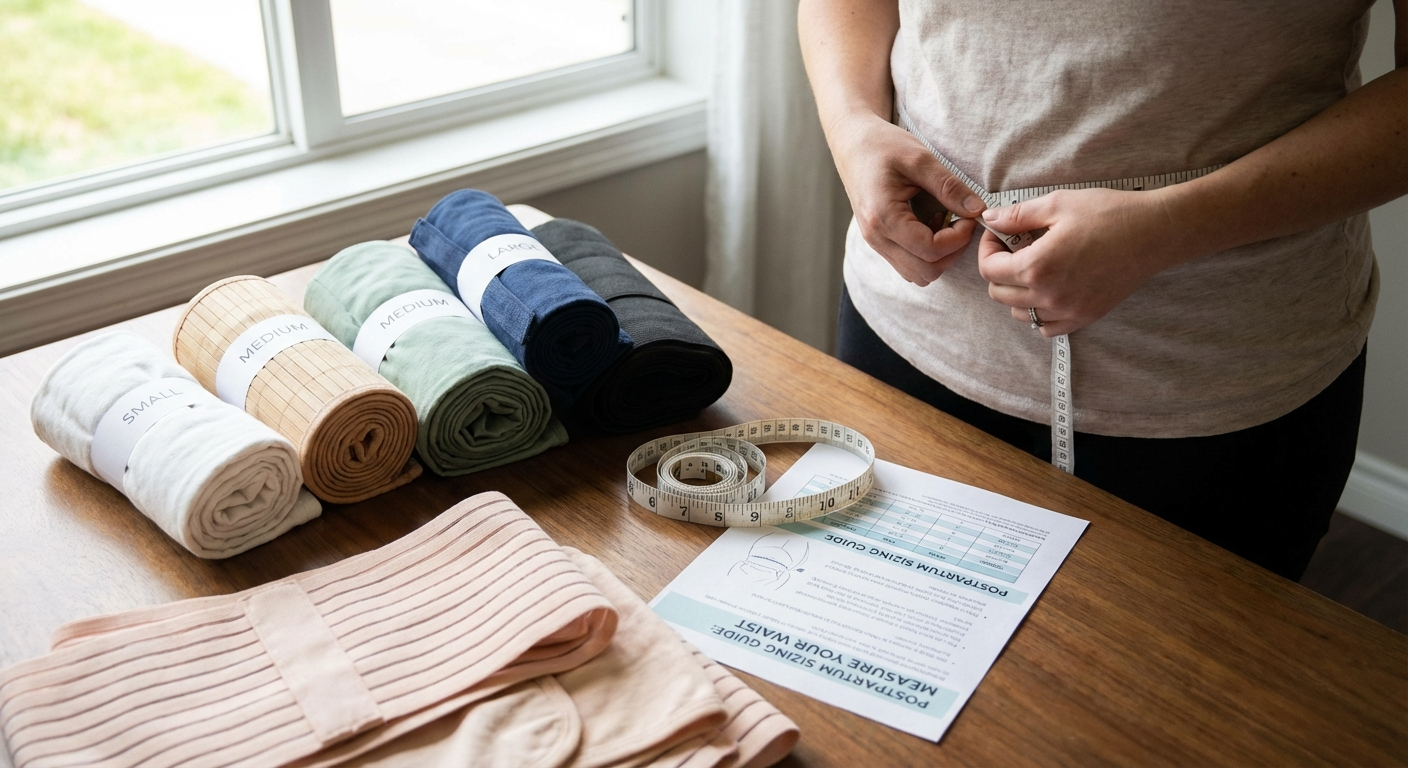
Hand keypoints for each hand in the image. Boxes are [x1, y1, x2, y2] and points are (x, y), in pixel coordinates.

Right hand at [829, 110, 984, 285]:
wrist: (852, 143)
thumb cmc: (881, 146)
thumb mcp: (920, 158)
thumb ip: (949, 186)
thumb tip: (977, 210)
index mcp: (884, 217)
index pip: (931, 250)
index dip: (959, 238)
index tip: (969, 215)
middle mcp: (876, 237)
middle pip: (926, 271)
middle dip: (953, 251)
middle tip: (962, 222)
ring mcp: (876, 243)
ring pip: (918, 274)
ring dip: (940, 256)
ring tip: (946, 224)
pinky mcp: (879, 242)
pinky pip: (908, 265)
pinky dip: (926, 255)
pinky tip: (931, 226)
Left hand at [977, 188, 1185, 336]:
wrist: (1155, 233)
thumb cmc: (1109, 213)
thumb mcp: (1057, 204)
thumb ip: (1017, 216)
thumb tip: (989, 220)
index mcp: (1038, 267)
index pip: (989, 271)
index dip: (988, 250)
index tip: (999, 235)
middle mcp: (1049, 296)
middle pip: (999, 294)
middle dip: (999, 270)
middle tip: (1016, 248)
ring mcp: (1068, 311)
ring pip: (1020, 313)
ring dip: (1016, 292)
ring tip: (1034, 267)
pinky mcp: (1085, 317)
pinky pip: (1046, 327)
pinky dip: (1039, 312)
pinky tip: (1050, 289)